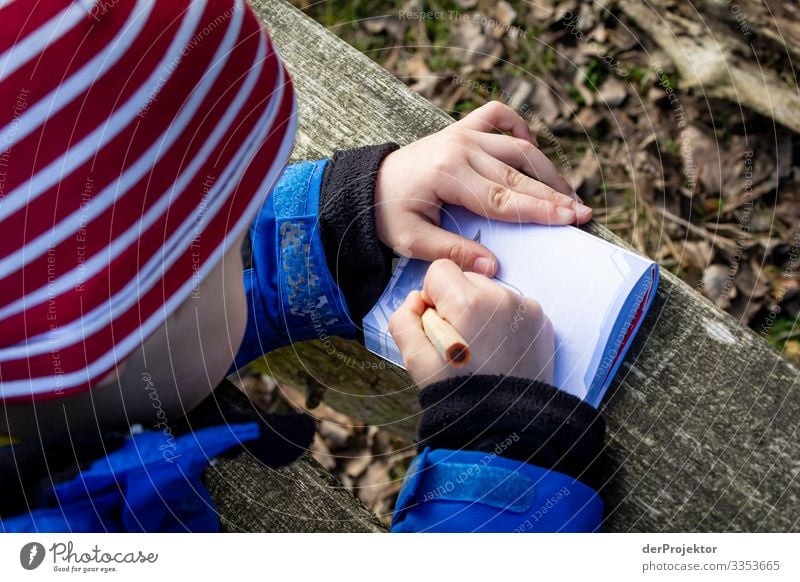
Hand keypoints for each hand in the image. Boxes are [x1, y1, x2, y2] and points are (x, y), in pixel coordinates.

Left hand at [375, 101, 591, 276]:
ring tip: (567, 193)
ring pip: (517, 147)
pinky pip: (497, 115)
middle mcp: (460, 147)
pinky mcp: (461, 128)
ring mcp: (462, 134)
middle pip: (518, 174)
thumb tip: (492, 266)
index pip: (504, 198)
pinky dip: (518, 127)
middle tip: (582, 212)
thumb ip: (451, 252)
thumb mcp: (411, 241)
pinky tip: (530, 147)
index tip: (571, 218)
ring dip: (544, 169)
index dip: (540, 210)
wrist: (366, 185)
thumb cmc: (388, 214)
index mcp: (448, 174)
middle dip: (553, 195)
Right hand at [389, 259, 554, 387]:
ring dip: (480, 312)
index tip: (440, 328)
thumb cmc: (459, 393)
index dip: (432, 299)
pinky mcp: (542, 321)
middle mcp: (502, 297)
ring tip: (481, 349)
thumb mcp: (415, 361)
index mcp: (469, 302)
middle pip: (466, 279)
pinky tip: (499, 350)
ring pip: (490, 292)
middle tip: (460, 343)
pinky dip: (502, 322)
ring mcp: (526, 309)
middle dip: (457, 304)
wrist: (506, 424)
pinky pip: (512, 307)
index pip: (440, 270)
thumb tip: (416, 299)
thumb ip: (403, 320)